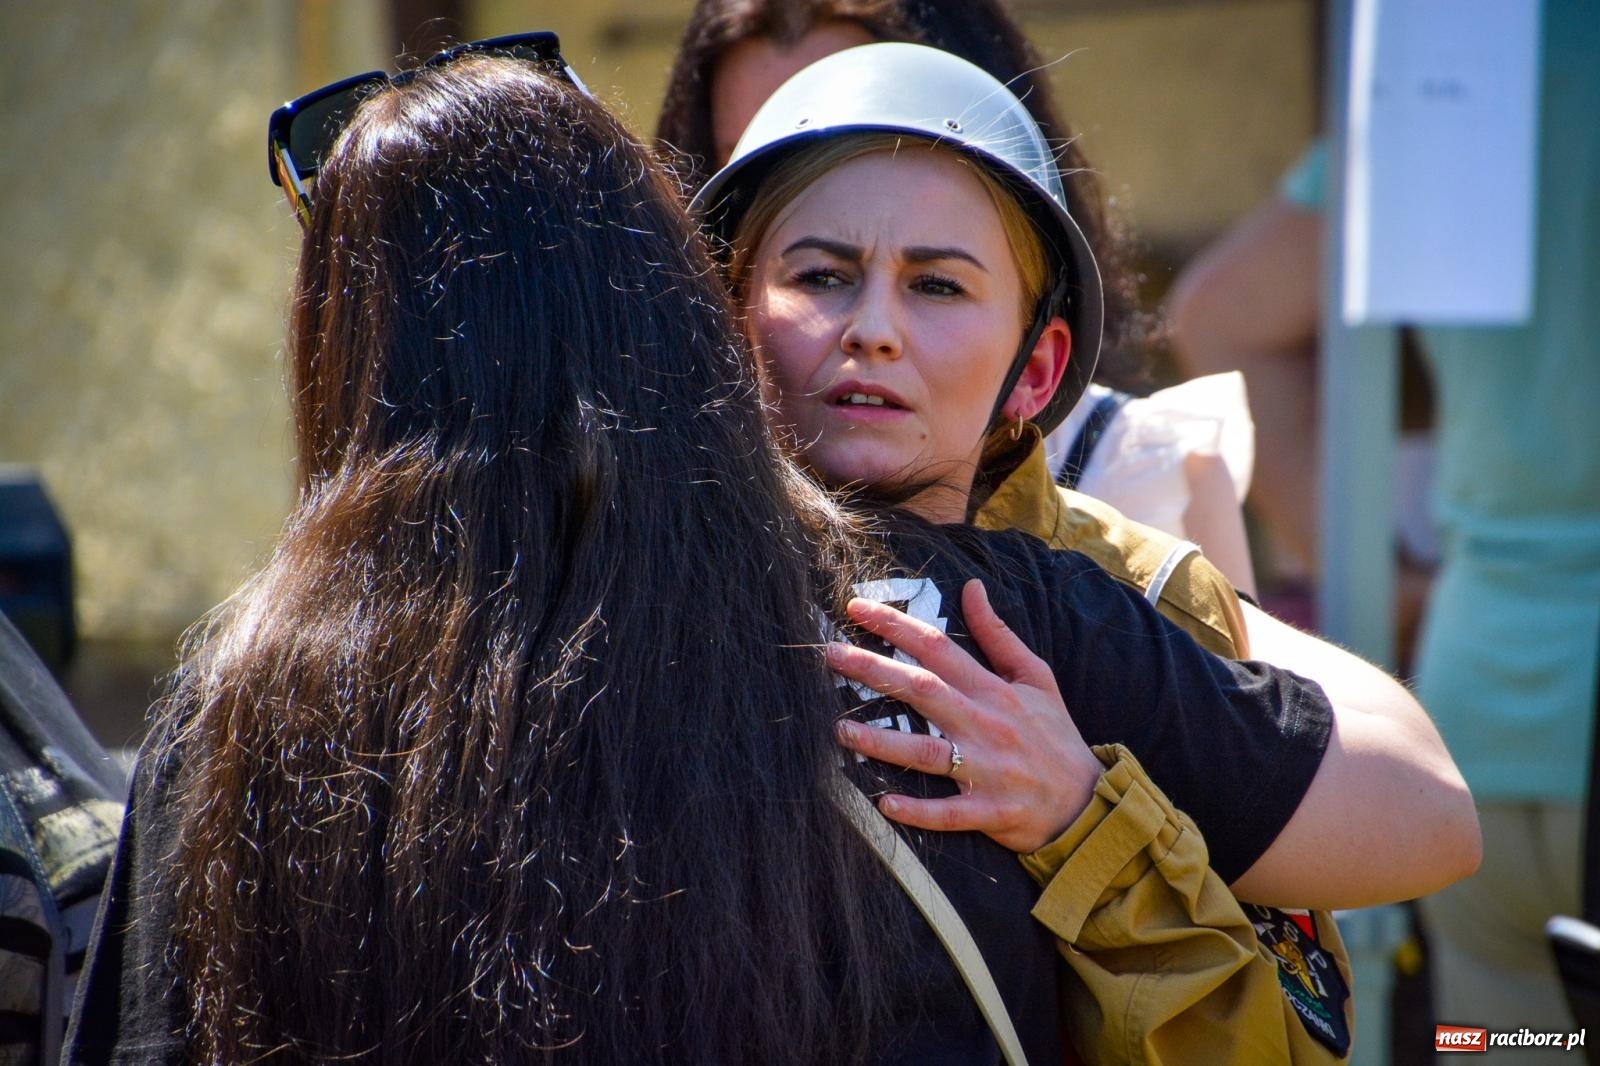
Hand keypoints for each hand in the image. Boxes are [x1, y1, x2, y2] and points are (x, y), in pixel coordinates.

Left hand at [826, 578, 1102, 852]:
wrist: (1088, 801)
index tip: (855, 609)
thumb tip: (971, 588)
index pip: (939, 648)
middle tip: (829, 655)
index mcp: (994, 691)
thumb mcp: (1036, 677)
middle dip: (874, 670)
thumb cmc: (1054, 735)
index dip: (896, 626)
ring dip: (882, 742)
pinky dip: (918, 810)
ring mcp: (987, 770)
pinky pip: (949, 812)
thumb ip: (998, 635)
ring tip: (841, 730)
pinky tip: (884, 803)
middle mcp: (986, 725)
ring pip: (927, 752)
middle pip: (923, 691)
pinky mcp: (989, 812)